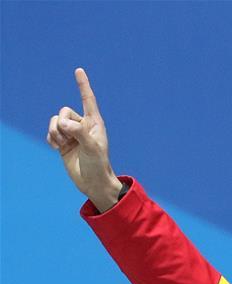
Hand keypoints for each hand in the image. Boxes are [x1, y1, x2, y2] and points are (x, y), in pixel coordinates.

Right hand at [46, 67, 119, 205]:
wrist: (92, 182)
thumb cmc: (98, 165)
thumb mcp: (92, 148)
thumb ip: (79, 132)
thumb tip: (63, 123)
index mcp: (95, 123)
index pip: (88, 100)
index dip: (82, 85)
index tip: (79, 70)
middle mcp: (83, 125)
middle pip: (64, 111)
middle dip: (62, 123)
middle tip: (68, 139)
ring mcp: (72, 133)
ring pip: (55, 121)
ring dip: (54, 132)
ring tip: (62, 145)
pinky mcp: (63, 142)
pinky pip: (50, 131)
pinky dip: (50, 138)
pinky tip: (55, 148)